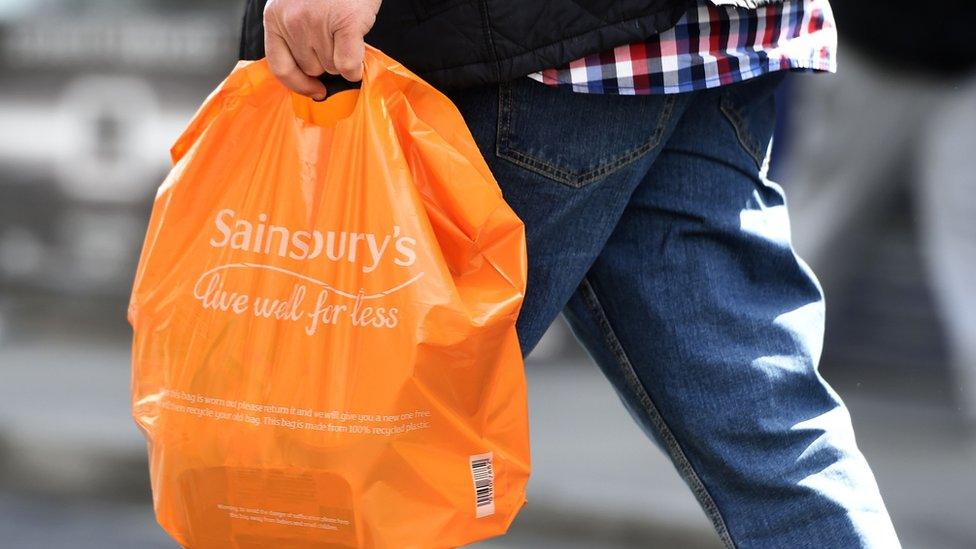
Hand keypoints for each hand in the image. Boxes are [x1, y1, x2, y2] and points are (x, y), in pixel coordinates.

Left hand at [263, 0, 381, 98]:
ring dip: (343, 59)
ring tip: (346, 32)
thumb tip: (310, 78)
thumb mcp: (297, 6)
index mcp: (274, 17)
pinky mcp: (345, 23)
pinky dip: (356, 67)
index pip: (280, 67)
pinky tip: (360, 51)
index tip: (314, 90)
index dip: (298, 85)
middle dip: (326, 62)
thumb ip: (294, 35)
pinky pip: (348, 65)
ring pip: (332, 68)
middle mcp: (292, 21)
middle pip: (310, 69)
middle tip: (337, 40)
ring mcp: (317, 22)